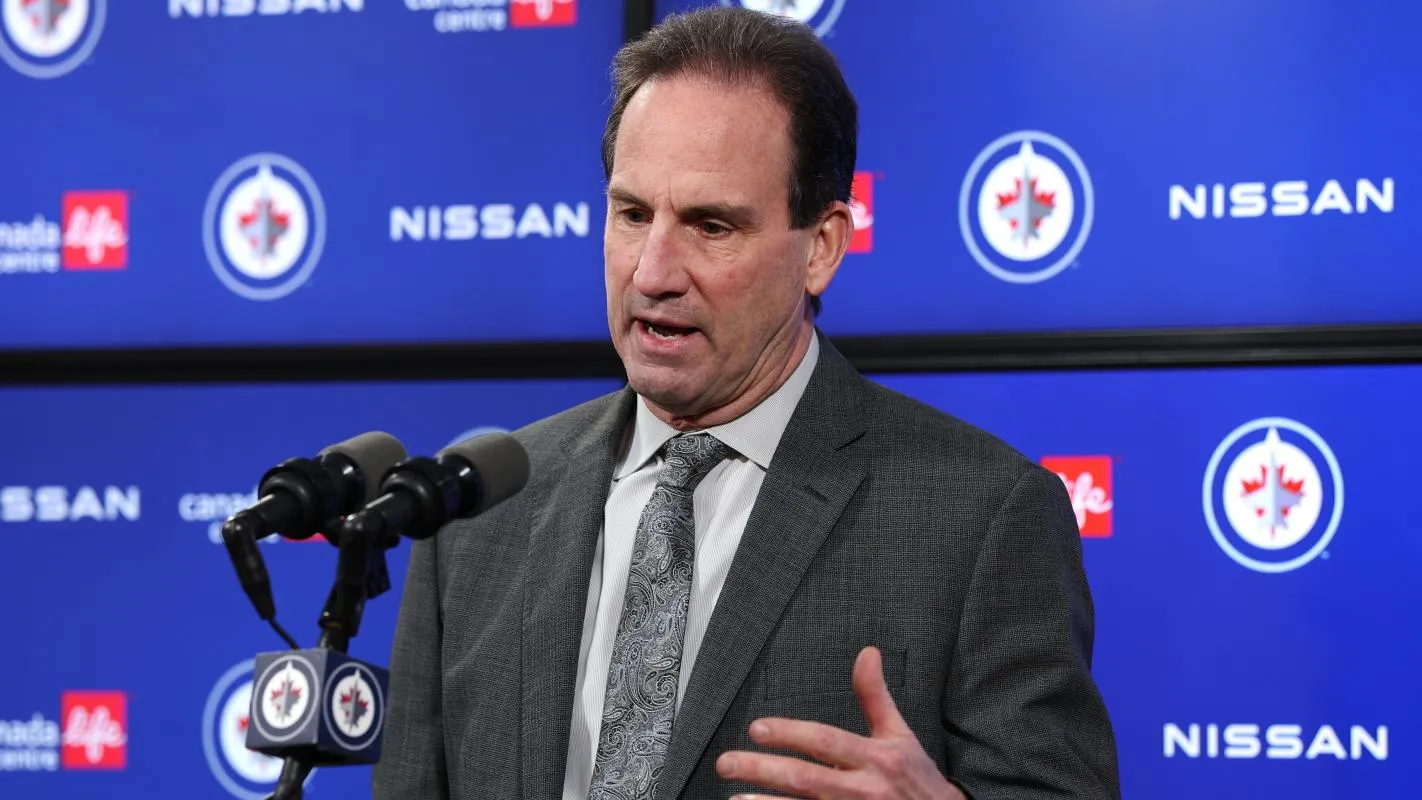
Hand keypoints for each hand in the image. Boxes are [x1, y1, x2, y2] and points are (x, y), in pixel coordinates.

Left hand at [715, 646, 964, 799]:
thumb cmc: (916, 778)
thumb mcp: (901, 734)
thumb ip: (876, 696)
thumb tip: (867, 654)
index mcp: (876, 758)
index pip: (826, 742)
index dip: (790, 734)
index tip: (757, 729)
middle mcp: (863, 790)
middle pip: (805, 778)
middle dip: (763, 769)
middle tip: (727, 762)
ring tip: (735, 797)